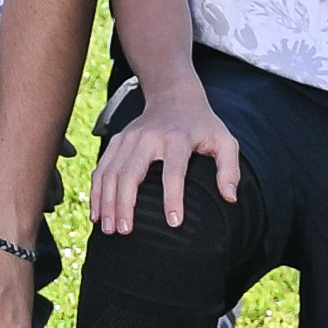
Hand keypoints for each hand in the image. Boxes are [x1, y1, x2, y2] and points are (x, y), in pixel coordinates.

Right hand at [90, 75, 237, 233]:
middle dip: (125, 204)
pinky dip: (97, 191)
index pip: (174, 171)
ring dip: (107, 202)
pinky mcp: (117, 140)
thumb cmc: (203, 125)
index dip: (173, 197)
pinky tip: (97, 213)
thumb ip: (230, 169)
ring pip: (111, 172)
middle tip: (124, 231)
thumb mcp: (225, 141)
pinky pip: (102, 168)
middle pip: (131, 173)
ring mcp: (129, 137)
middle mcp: (149, 137)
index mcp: (177, 138)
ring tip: (109, 229)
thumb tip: (230, 197)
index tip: (173, 223)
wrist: (174, 96)